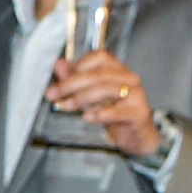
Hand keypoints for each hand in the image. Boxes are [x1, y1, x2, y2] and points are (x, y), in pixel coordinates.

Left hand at [48, 50, 164, 158]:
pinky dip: (99, 114)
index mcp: (118, 70)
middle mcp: (128, 79)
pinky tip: (87, 117)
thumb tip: (58, 65)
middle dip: (70, 84)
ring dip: (80, 97)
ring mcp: (135, 95)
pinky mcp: (138, 113)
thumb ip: (75, 79)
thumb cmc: (116, 112)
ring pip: (105, 89)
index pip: (98, 57)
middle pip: (97, 74)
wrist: (137, 135)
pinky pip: (117, 111)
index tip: (60, 78)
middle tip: (53, 94)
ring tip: (67, 105)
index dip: (77, 65)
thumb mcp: (91, 94)